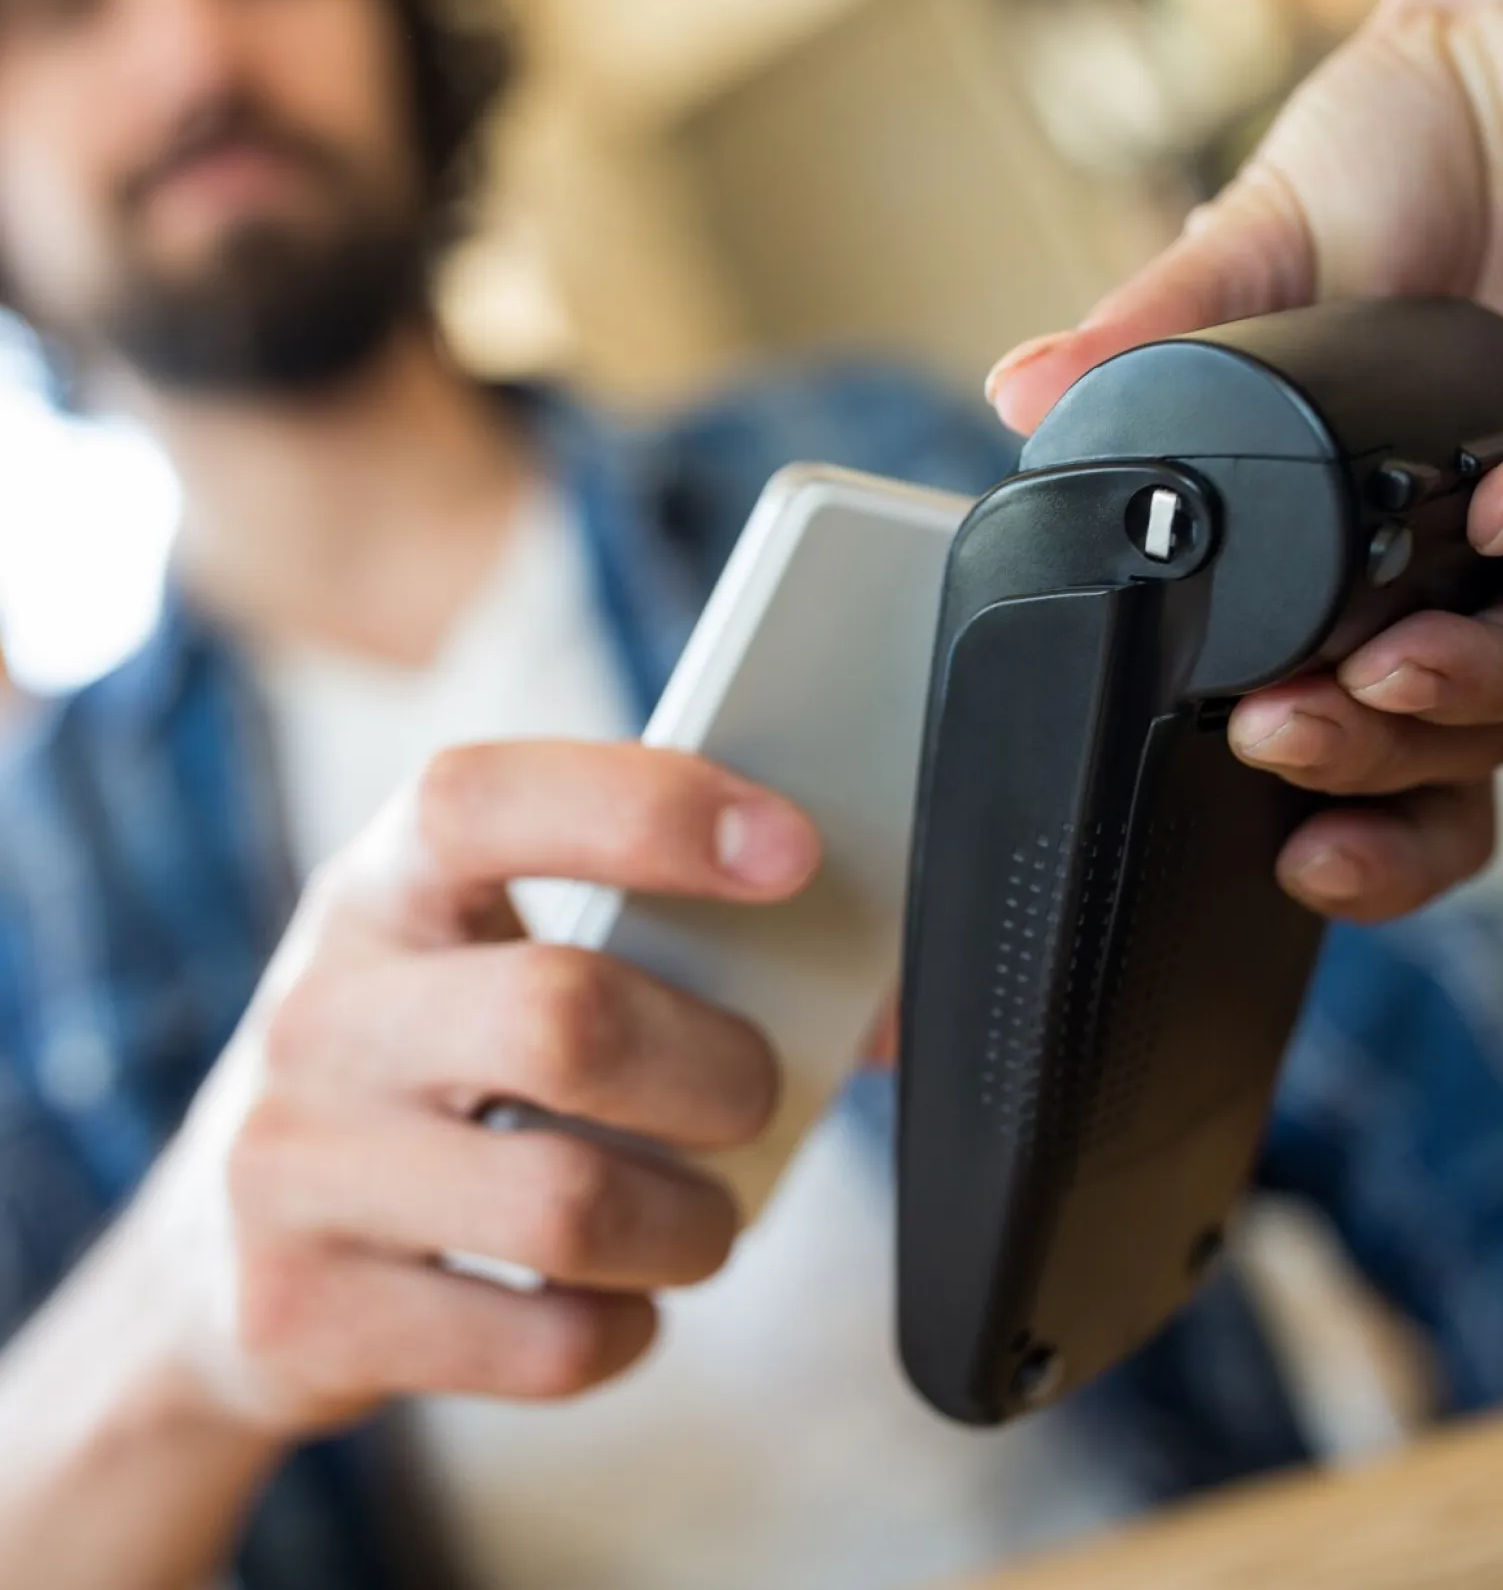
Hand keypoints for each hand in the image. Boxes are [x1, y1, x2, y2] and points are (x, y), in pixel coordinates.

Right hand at [132, 741, 818, 1438]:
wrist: (225, 1258)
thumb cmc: (426, 1070)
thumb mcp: (489, 964)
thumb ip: (650, 948)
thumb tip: (877, 1011)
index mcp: (382, 886)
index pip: (486, 802)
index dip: (647, 810)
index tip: (789, 849)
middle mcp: (321, 1010)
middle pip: (562, 1018)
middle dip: (716, 1069)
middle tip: (752, 1091)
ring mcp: (294, 1164)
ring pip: (568, 1202)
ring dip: (690, 1221)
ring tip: (695, 1216)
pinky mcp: (304, 1310)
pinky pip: (544, 1339)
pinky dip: (624, 1324)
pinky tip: (610, 1295)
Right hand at [985, 0, 1502, 923]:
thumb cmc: (1399, 160)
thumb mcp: (1257, 257)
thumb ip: (1149, 344)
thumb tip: (1021, 400)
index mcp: (1352, 566)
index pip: (1349, 737)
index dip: (1339, 823)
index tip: (1283, 837)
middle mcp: (1456, 581)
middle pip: (1443, 757)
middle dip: (1369, 771)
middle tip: (1287, 729)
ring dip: (1456, 709)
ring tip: (1390, 661)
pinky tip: (1493, 521)